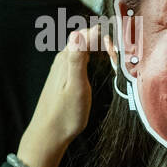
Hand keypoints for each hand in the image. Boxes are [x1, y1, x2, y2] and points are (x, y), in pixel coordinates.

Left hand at [17, 25, 111, 166]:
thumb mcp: (76, 86)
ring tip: (112, 55)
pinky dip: (92, 58)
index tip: (116, 44)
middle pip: (83, 39)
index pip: (85, 33)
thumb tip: (80, 31)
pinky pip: (79, 59)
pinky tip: (98, 66)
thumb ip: (78, 58)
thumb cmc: (64, 114)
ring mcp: (62, 69)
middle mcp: (62, 60)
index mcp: (66, 59)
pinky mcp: (63, 78)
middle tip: (117, 51)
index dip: (102, 34)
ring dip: (97, 47)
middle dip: (101, 39)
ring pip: (81, 49)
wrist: (48, 134)